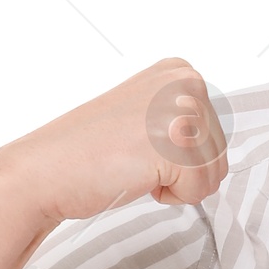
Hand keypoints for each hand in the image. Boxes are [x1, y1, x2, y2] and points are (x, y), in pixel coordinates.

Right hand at [0, 58, 228, 232]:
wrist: (48, 169)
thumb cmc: (92, 152)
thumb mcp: (149, 117)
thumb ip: (184, 119)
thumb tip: (219, 144)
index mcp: (179, 71)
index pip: (217, 136)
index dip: (183, 159)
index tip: (145, 148)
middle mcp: (185, 80)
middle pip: (220, 156)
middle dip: (183, 174)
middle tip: (138, 161)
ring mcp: (183, 108)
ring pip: (214, 175)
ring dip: (177, 186)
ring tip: (138, 167)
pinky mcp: (177, 140)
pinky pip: (200, 190)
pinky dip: (171, 197)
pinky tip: (139, 177)